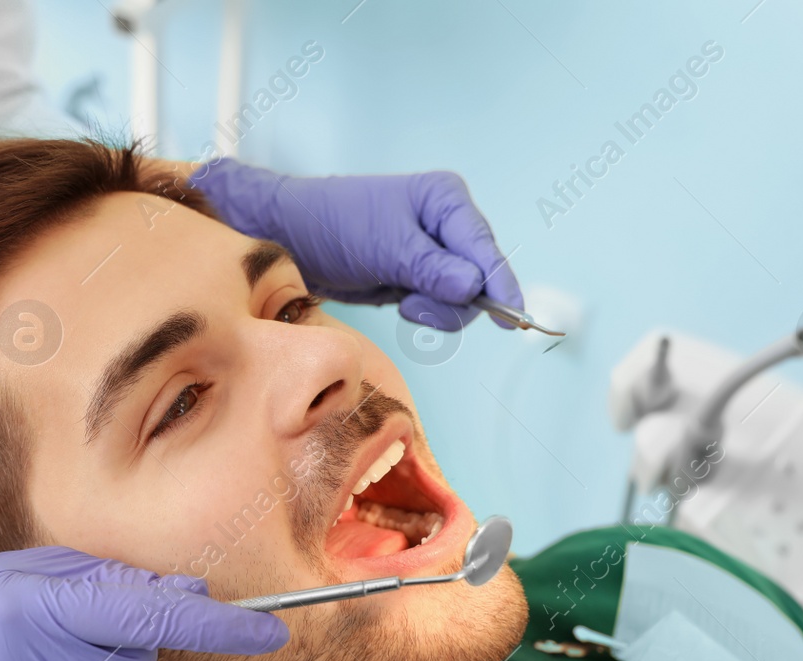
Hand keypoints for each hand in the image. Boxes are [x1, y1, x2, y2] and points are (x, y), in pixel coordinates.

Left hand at [190, 159, 521, 331]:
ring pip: (461, 295)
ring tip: (403, 302)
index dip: (500, 284)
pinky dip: (426, 311)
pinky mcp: (417, 275)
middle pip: (480, 275)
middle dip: (455, 299)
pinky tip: (401, 303)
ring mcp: (432, 251)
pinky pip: (440, 303)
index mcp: (445, 200)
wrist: (289, 238)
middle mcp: (445, 223)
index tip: (513, 319)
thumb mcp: (387, 248)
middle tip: (415, 304)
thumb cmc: (334, 226)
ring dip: (437, 309)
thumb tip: (474, 287)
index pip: (484, 247)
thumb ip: (433, 270)